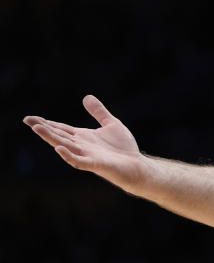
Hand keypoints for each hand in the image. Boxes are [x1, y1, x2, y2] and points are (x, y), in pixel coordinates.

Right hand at [24, 95, 144, 191]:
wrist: (137, 165)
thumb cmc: (124, 148)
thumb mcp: (111, 124)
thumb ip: (99, 112)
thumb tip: (86, 97)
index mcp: (83, 137)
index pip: (61, 129)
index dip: (47, 123)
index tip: (31, 118)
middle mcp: (81, 146)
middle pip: (58, 136)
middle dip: (43, 128)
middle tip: (27, 120)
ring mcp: (87, 155)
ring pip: (64, 146)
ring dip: (51, 138)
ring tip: (37, 128)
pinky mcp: (95, 164)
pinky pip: (78, 161)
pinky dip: (68, 155)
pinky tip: (59, 148)